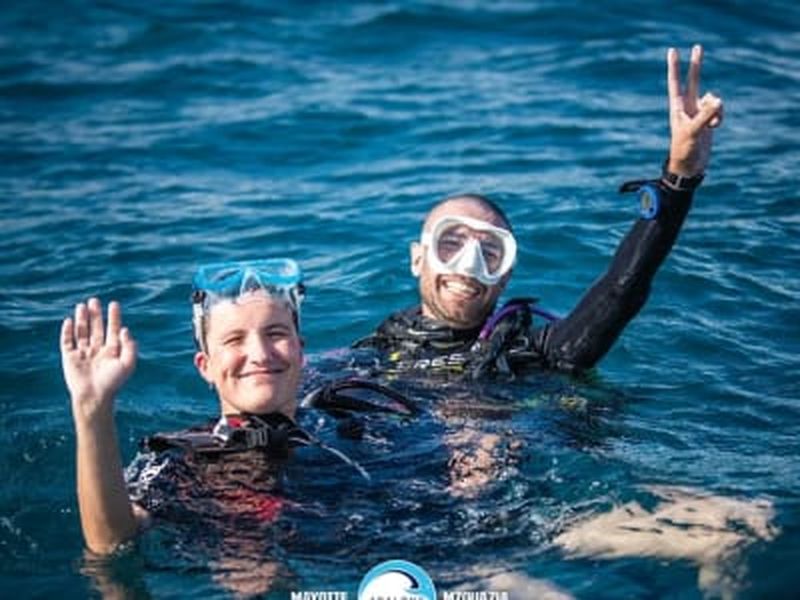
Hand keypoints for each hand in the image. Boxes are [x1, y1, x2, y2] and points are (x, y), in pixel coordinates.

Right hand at [61, 298, 136, 421]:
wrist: (94, 397)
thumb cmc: (113, 383)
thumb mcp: (128, 365)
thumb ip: (130, 347)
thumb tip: (125, 330)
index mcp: (112, 351)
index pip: (113, 329)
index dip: (113, 317)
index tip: (114, 304)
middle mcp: (98, 349)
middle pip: (96, 328)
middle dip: (95, 314)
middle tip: (94, 300)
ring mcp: (83, 353)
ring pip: (82, 332)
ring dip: (82, 319)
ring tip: (82, 305)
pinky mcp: (69, 358)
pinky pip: (67, 342)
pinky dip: (67, 331)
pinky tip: (69, 321)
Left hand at [667, 45, 723, 176]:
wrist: (690, 165)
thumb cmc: (684, 149)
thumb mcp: (693, 131)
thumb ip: (705, 115)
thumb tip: (718, 100)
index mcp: (677, 107)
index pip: (675, 82)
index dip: (675, 67)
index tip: (672, 51)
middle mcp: (687, 106)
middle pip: (693, 80)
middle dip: (696, 64)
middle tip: (697, 46)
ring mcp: (699, 111)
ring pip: (713, 98)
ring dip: (716, 108)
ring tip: (710, 124)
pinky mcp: (708, 119)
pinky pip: (719, 109)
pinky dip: (719, 116)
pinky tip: (714, 127)